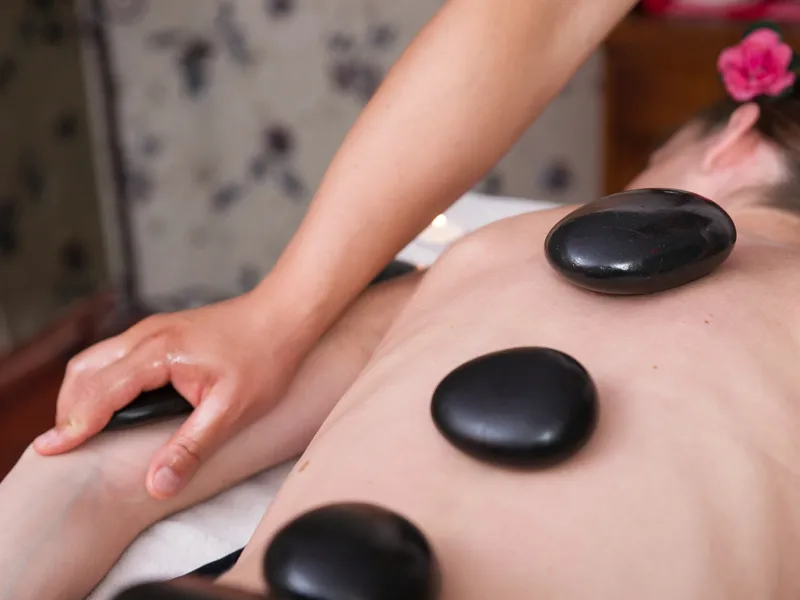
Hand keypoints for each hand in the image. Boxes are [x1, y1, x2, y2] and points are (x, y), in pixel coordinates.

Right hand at [33, 291, 302, 498]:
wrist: (285, 315)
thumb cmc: (265, 357)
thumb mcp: (233, 410)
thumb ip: (193, 447)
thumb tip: (158, 484)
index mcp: (160, 353)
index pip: (100, 392)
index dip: (73, 425)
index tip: (49, 452)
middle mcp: (148, 335)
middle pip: (85, 370)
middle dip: (69, 409)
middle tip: (65, 447)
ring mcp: (153, 330)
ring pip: (96, 359)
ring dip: (82, 393)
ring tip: (82, 431)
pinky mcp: (161, 333)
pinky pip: (114, 354)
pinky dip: (100, 381)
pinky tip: (112, 404)